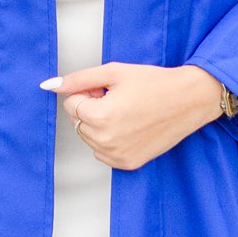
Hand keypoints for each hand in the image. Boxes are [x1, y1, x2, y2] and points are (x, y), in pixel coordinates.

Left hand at [39, 62, 222, 169]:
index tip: (108, 89)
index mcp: (100, 117)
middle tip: (118, 99)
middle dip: (91, 108)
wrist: (188, 100)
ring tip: (126, 111)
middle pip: (78, 122)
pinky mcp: (129, 164)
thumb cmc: (154, 83)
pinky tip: (130, 126)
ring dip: (99, 124)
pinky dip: (109, 139)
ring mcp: (118, 156)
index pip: (71, 104)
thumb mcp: (113, 72)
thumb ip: (77, 80)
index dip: (87, 92)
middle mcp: (107, 142)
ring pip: (89, 137)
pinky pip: (103, 152)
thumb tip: (49, 85)